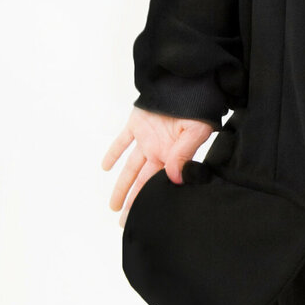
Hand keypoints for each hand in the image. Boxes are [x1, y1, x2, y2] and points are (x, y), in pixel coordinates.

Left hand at [102, 107, 217, 225]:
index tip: (143, 217)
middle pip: (143, 182)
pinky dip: (113, 153)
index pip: (159, 183)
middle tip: (125, 222)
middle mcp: (159, 150)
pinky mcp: (137, 124)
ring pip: (130, 167)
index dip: (150, 199)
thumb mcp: (196, 131)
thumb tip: (175, 178)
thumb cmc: (198, 107)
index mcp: (173, 156)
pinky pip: (122, 141)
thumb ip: (184, 154)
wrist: (188, 81)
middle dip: (134, 202)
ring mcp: (147, 138)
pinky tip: (105, 167)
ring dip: (121, 185)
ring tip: (114, 206)